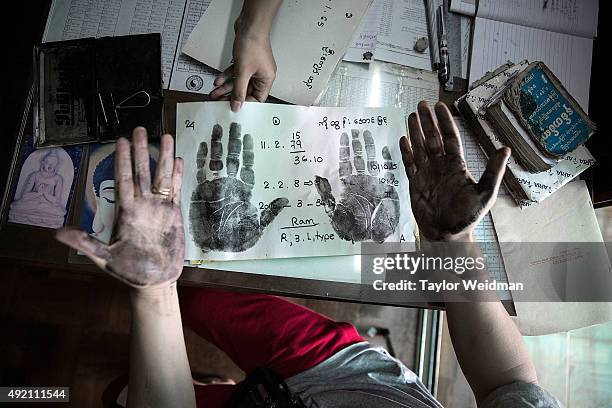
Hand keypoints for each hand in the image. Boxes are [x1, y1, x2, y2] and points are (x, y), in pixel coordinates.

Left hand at [56, 128, 184, 288]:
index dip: (122, 160)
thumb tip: (58, 233)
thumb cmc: (128, 271)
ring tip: (166, 137)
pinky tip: (179, 160)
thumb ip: (85, 243)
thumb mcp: (103, 258)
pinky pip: (175, 191)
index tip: (120, 141)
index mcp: (126, 211)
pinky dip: (178, 176)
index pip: (124, 179)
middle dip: (141, 150)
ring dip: (164, 158)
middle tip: (141, 129)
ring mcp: (159, 208)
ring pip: (161, 177)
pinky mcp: (174, 214)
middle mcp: (143, 205)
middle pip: (142, 172)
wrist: (153, 281)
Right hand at [189, 122, 287, 251]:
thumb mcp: (258, 226)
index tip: (249, 136)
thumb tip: (285, 200)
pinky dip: (200, 158)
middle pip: (231, 158)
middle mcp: (229, 185)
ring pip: (216, 160)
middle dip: (233, 141)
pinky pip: (200, 171)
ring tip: (218, 127)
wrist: (215, 247)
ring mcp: (214, 186)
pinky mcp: (200, 191)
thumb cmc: (236, 240)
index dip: (248, 152)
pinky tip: (202, 144)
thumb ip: (270, 212)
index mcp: (243, 191)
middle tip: (234, 124)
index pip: (246, 166)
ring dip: (217, 144)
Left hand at [209, 30, 275, 111]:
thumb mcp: (243, 72)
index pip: (257, 98)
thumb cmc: (253, 44)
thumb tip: (237, 105)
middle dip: (232, 95)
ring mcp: (253, 67)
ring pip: (239, 82)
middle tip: (221, 102)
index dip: (246, 104)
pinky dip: (227, 76)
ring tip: (216, 93)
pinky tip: (219, 80)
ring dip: (227, 87)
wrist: (249, 25)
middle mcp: (261, 74)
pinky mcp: (246, 61)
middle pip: (246, 91)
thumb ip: (239, 90)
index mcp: (266, 79)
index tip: (234, 108)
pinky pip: (236, 73)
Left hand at [315, 130, 399, 242]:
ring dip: (370, 148)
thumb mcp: (332, 211)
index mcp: (349, 186)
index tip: (344, 135)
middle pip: (359, 159)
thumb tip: (316, 178)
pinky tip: (386, 148)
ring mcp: (375, 184)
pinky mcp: (388, 189)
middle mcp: (362, 183)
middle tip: (355, 129)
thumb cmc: (351, 227)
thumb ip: (325, 194)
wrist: (371, 236)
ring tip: (367, 133)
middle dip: (357, 144)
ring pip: (372, 162)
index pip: (346, 163)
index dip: (345, 150)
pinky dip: (387, 160)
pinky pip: (388, 172)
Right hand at [399, 101, 509, 240]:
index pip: (450, 137)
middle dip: (426, 121)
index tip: (440, 107)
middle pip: (432, 138)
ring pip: (420, 147)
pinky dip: (406, 151)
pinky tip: (403, 140)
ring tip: (410, 116)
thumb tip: (505, 149)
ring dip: (415, 132)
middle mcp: (441, 166)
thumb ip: (493, 170)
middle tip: (421, 105)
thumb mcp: (485, 193)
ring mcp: (427, 173)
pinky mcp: (416, 183)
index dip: (444, 121)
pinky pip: (409, 163)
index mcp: (457, 165)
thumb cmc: (468, 217)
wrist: (448, 235)